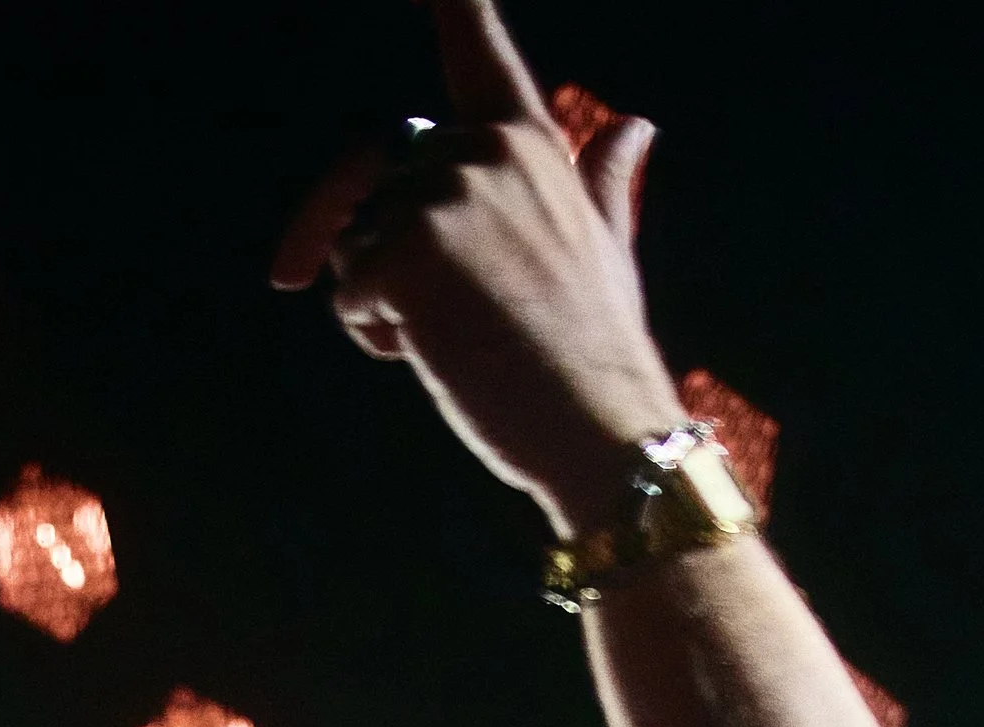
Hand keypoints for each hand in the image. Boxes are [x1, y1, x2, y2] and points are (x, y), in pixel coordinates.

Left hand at [271, 0, 680, 526]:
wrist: (601, 428)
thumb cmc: (598, 351)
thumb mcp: (606, 246)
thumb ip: (601, 178)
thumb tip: (637, 126)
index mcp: (529, 143)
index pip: (478, 47)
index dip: (454, 4)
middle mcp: (485, 154)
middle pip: (384, 176)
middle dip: (383, 246)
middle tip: (439, 317)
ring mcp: (446, 199)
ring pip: (358, 240)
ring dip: (382, 301)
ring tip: (456, 340)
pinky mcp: (409, 254)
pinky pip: (346, 292)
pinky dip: (371, 333)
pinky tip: (434, 355)